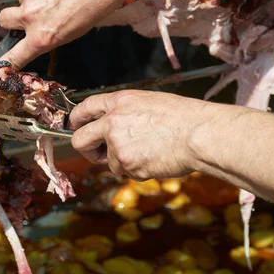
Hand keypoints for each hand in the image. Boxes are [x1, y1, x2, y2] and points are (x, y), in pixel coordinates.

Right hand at [0, 0, 138, 69]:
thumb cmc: (97, 5)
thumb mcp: (75, 31)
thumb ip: (51, 34)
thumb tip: (43, 31)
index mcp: (42, 36)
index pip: (15, 56)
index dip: (5, 62)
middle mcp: (30, 16)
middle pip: (4, 19)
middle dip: (11, 18)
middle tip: (26, 14)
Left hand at [67, 90, 215, 179]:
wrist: (199, 134)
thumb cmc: (182, 117)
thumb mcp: (148, 102)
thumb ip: (125, 112)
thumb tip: (112, 126)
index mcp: (118, 101)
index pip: (84, 108)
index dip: (76, 119)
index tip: (74, 126)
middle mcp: (111, 122)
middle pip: (79, 140)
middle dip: (85, 149)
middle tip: (96, 153)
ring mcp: (117, 145)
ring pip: (109, 161)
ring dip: (124, 161)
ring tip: (149, 151)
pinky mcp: (127, 165)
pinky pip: (126, 172)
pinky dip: (138, 170)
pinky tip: (155, 159)